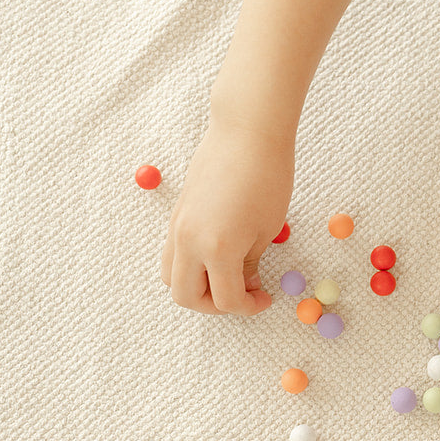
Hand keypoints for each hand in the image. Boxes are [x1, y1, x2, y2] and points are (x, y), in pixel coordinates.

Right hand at [160, 116, 294, 314]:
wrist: (246, 134)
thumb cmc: (268, 178)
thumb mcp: (266, 229)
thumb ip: (249, 263)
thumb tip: (243, 284)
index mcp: (217, 248)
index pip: (225, 299)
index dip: (248, 306)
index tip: (265, 298)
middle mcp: (189, 242)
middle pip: (186, 297)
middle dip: (214, 305)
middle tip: (242, 295)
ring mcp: (177, 228)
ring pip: (171, 278)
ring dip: (197, 288)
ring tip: (228, 277)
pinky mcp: (176, 216)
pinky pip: (173, 254)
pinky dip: (190, 266)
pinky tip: (217, 257)